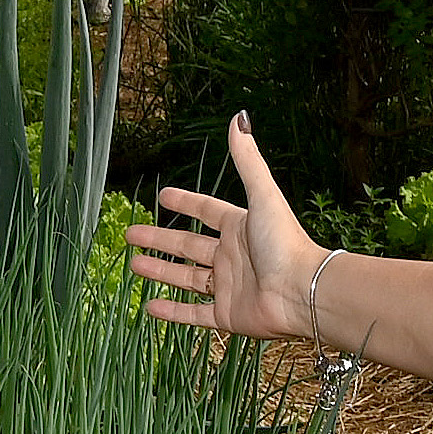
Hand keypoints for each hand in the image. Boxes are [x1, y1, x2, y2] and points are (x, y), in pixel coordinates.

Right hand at [129, 112, 323, 341]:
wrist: (301, 292)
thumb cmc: (285, 243)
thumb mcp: (263, 196)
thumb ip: (248, 160)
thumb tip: (239, 118)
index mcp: (240, 228)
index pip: (207, 211)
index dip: (186, 202)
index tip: (162, 196)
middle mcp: (232, 256)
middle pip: (189, 246)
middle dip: (160, 239)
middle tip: (131, 234)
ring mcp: (229, 287)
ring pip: (187, 279)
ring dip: (161, 271)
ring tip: (134, 264)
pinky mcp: (227, 315)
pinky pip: (194, 313)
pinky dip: (172, 312)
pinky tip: (149, 307)